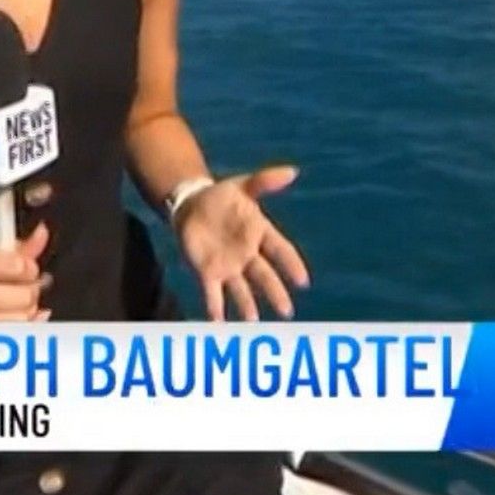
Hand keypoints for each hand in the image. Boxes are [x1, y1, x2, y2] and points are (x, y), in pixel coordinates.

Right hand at [0, 222, 51, 320]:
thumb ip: (17, 247)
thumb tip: (43, 233)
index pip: (18, 267)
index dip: (29, 266)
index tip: (24, 267)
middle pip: (25, 296)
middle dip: (31, 289)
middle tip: (23, 285)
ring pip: (24, 318)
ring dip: (28, 308)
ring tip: (16, 301)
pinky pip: (18, 335)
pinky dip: (28, 324)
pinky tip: (22, 315)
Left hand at [175, 164, 309, 320]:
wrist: (192, 204)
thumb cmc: (222, 196)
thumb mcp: (243, 185)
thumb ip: (265, 181)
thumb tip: (293, 171)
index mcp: (260, 233)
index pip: (280, 250)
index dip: (291, 265)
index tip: (303, 281)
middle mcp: (248, 254)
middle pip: (264, 276)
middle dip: (274, 293)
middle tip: (286, 312)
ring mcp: (228, 265)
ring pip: (241, 289)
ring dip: (247, 306)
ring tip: (253, 323)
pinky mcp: (207, 272)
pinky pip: (213, 292)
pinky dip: (215, 307)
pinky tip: (217, 322)